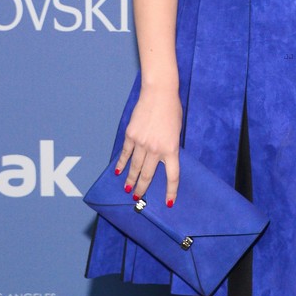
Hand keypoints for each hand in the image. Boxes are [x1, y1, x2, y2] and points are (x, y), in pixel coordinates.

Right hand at [114, 85, 182, 202]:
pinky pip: (125, 153)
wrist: (159, 93)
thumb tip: (162, 159)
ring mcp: (141, 142)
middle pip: (148, 175)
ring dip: (130, 179)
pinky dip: (121, 163)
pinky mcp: (130, 135)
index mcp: (171, 149)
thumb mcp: (177, 131)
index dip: (171, 191)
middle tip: (138, 198)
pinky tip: (119, 172)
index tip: (169, 202)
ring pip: (134, 167)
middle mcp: (155, 149)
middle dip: (142, 188)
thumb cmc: (172, 110)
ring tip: (128, 189)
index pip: (172, 176)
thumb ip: (170, 146)